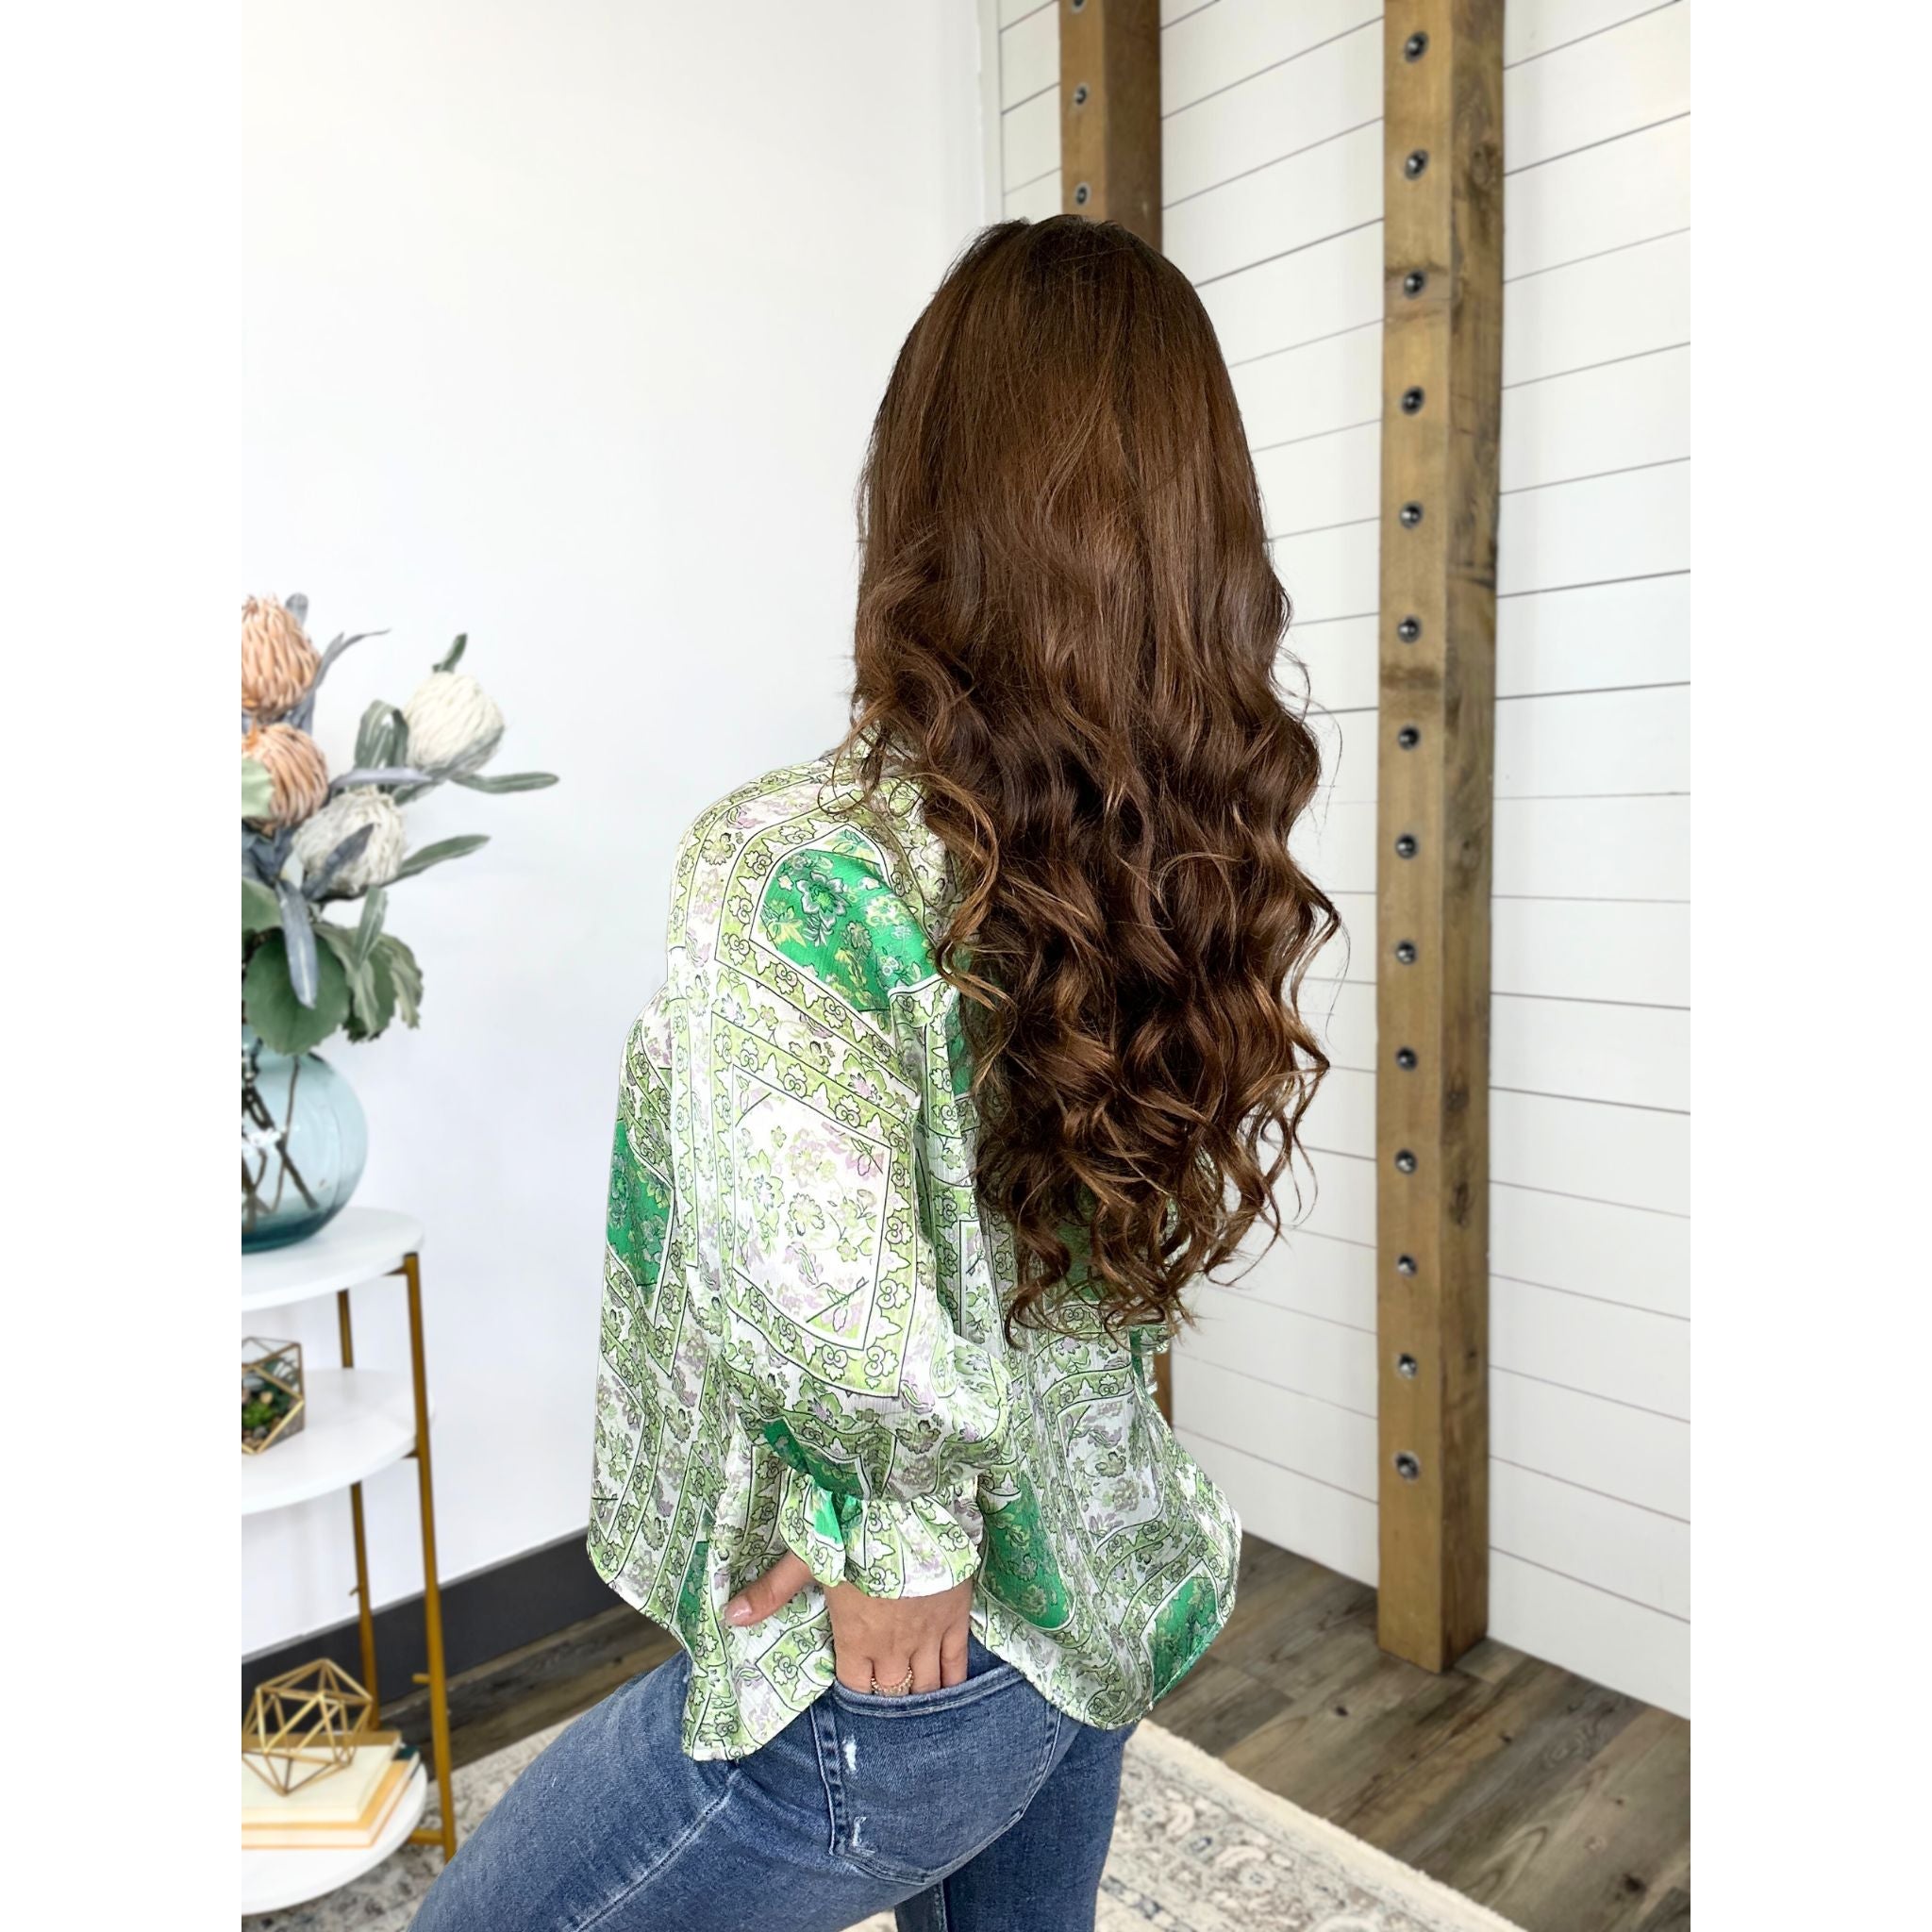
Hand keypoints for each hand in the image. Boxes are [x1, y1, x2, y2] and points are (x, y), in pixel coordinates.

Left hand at [724, 1551, 974, 1692]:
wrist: (909, 1505)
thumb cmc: (854, 1529)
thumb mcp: (807, 1558)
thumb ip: (772, 1592)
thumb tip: (730, 1617)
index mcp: (856, 1636)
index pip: (856, 1686)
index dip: (855, 1691)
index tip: (854, 1687)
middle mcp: (893, 1645)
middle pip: (893, 1692)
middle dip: (888, 1699)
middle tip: (886, 1699)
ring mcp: (928, 1634)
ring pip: (926, 1685)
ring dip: (919, 1697)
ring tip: (915, 1702)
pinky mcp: (955, 1616)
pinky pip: (957, 1663)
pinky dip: (953, 1682)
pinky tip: (949, 1692)